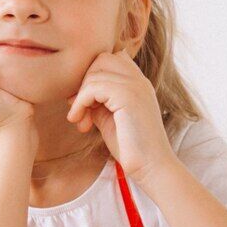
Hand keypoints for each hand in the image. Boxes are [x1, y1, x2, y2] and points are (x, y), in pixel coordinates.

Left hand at [66, 48, 177, 182]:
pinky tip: (82, 123)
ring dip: (80, 97)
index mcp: (137, 83)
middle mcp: (139, 80)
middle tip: (78, 109)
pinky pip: (93, 87)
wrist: (152, 168)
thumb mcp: (109, 118)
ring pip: (94, 73)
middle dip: (83, 81)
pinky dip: (81, 104)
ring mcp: (136, 86)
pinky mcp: (129, 97)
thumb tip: (75, 93)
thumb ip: (97, 102)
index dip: (91, 75)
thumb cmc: (131, 147)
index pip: (111, 58)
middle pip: (101, 59)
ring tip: (80, 121)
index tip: (82, 101)